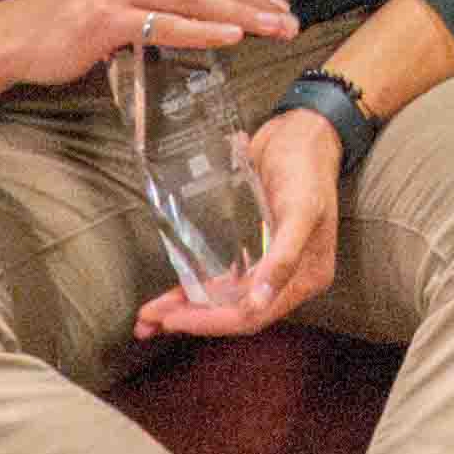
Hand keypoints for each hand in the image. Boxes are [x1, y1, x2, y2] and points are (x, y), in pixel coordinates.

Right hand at [0, 0, 296, 111]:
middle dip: (255, 0)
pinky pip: (161, 23)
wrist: (20, 35)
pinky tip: (230, 36)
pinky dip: (199, 30)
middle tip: (289, 22)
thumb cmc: (78, 7)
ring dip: (239, 15)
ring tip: (273, 29)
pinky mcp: (104, 17)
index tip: (281, 5)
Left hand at [143, 110, 348, 340]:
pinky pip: (217, 276)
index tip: (176, 320)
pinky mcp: (245, 247)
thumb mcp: (301, 211)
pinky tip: (168, 293)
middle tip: (148, 322)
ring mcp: (263, 264)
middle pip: (233, 312)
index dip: (213, 322)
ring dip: (185, 309)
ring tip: (147, 317)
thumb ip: (284, 258)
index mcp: (305, 279)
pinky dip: (193, 286)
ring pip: (221, 299)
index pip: (254, 315)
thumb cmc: (306, 169)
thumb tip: (259, 303)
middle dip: (191, 319)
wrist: (302, 131)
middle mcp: (284, 279)